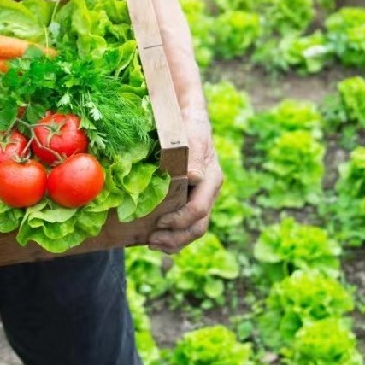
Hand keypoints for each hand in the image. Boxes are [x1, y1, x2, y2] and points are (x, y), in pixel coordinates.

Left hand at [148, 108, 222, 253]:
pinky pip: (184, 225)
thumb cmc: (189, 127)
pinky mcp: (187, 200)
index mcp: (211, 181)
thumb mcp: (193, 138)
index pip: (199, 210)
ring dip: (173, 242)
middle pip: (197, 227)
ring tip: (152, 244)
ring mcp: (198, 198)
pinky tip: (154, 238)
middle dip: (176, 238)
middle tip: (152, 241)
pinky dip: (171, 235)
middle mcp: (207, 193)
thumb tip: (193, 178)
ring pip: (192, 230)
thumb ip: (195, 158)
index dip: (179, 220)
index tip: (159, 222)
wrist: (188, 120)